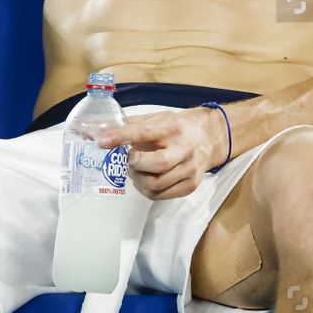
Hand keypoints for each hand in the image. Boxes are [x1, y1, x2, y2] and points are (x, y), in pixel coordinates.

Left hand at [95, 108, 227, 200]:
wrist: (210, 138)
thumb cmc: (178, 127)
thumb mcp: (159, 117)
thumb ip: (133, 124)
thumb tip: (101, 129)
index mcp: (172, 127)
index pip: (144, 132)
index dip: (121, 137)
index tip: (102, 141)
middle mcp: (184, 149)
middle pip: (155, 164)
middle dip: (134, 164)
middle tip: (126, 159)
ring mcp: (189, 169)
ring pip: (155, 184)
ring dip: (137, 179)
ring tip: (135, 170)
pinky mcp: (190, 185)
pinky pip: (160, 195)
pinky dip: (146, 189)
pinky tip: (145, 178)